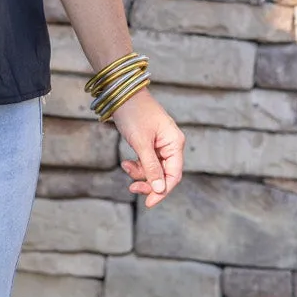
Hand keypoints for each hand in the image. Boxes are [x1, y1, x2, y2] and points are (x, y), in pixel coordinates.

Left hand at [113, 90, 184, 208]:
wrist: (121, 93)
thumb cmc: (134, 114)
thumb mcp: (141, 143)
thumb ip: (151, 167)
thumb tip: (160, 189)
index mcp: (175, 143)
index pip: (174, 175)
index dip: (162, 191)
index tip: (148, 203)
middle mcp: (171, 145)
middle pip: (164, 175)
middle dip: (149, 183)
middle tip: (132, 188)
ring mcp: (160, 144)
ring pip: (154, 170)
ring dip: (140, 173)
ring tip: (125, 166)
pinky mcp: (150, 143)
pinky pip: (147, 162)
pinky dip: (136, 165)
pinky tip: (125, 162)